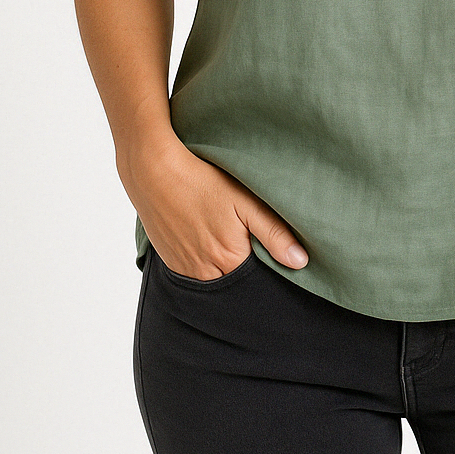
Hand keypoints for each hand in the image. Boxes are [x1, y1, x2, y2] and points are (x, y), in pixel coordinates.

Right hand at [118, 131, 309, 280]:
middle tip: (245, 237)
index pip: (259, 280)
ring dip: (224, 266)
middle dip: (246, 267)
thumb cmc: (202, 181)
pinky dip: (205, 263)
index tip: (268, 247)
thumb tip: (300, 262)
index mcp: (230, 261)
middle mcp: (206, 274)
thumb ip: (274, 234)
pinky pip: (195, 274)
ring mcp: (185, 270)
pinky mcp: (170, 262)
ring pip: (215, 279)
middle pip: (236, 282)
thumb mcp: (245, 202)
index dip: (268, 264)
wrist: (154, 171)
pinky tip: (206, 237)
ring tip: (224, 234)